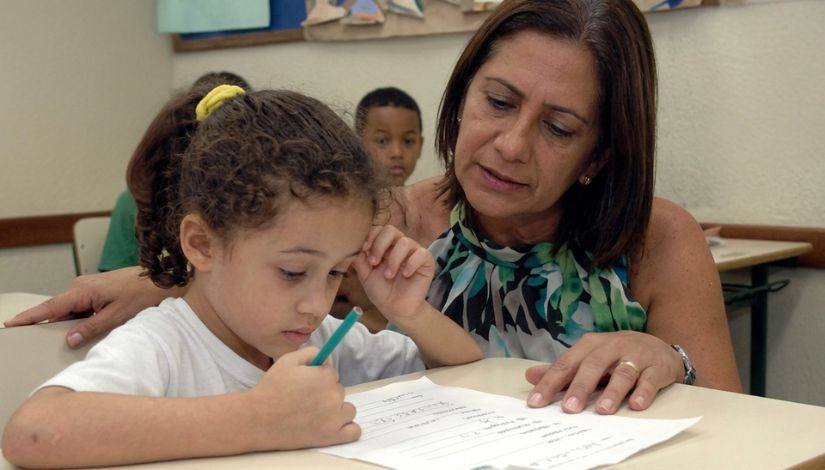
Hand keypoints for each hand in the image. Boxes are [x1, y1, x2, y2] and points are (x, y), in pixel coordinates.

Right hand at [3, 267, 178, 347]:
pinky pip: (79, 306)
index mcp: (83, 290)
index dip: (29, 317)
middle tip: (34, 340)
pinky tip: (83, 329)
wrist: (162, 279)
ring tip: (69, 337)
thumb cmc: (143, 294)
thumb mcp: (117, 316)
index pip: (49, 308)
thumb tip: (69, 339)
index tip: (11, 324)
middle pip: (57, 310)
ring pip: (69, 310)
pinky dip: (78, 318)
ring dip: (67, 323)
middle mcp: (81, 285)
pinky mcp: (95, 289)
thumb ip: (92, 328)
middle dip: (47, 325)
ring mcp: (88, 286)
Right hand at [246, 347, 359, 449]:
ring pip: (347, 409)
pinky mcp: (332, 436)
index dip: (319, 377)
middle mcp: (333, 396)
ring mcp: (334, 418)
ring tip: (315, 414)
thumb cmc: (271, 389)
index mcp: (325, 376)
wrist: (257, 419)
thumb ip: (311, 353)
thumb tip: (326, 360)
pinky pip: (354, 431)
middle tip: (305, 400)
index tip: (306, 384)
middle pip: (339, 390)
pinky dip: (347, 428)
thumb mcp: (288, 360)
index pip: (332, 373)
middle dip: (325, 393)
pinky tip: (333, 425)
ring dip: (337, 410)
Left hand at [352, 225, 433, 322]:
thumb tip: (353, 246)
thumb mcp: (365, 275)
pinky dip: (411, 263)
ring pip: (405, 242)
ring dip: (393, 259)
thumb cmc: (382, 291)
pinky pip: (421, 253)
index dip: (371, 237)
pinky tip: (405, 275)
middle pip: (390, 230)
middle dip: (379, 245)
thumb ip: (359, 259)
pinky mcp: (426, 261)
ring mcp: (414, 252)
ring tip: (388, 275)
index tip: (364, 250)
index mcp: (385, 246)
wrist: (396, 309)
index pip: (378, 229)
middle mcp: (399, 246)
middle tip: (374, 262)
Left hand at [524, 331, 683, 413]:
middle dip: (580, 387)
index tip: (537, 402)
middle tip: (570, 409)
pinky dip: (643, 392)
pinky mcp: (657, 367)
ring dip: (612, 392)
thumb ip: (562, 369)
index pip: (566, 364)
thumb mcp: (588, 358)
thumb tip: (530, 376)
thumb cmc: (616, 355)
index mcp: (590, 345)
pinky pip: (649, 379)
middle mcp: (611, 347)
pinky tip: (636, 405)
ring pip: (622, 373)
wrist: (659, 347)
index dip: (550, 382)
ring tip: (602, 410)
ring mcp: (635, 356)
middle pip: (593, 366)